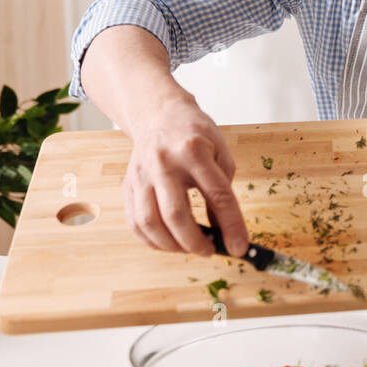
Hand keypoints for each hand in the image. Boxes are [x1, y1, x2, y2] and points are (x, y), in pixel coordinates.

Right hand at [121, 93, 248, 256]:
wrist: (159, 115)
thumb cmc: (195, 136)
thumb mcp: (221, 155)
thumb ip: (223, 192)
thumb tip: (223, 232)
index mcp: (193, 151)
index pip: (216, 195)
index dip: (230, 226)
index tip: (239, 247)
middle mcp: (163, 163)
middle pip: (176, 214)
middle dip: (195, 242)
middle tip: (210, 251)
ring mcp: (141, 175)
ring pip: (150, 223)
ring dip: (172, 246)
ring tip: (190, 248)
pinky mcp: (127, 186)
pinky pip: (135, 223)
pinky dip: (153, 241)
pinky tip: (169, 242)